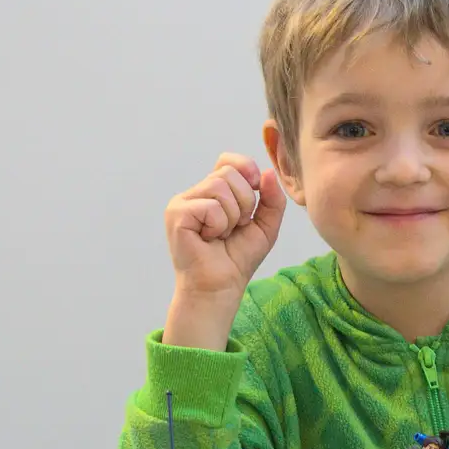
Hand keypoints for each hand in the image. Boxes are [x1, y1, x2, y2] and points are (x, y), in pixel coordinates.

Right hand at [165, 153, 286, 297]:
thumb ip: (272, 199)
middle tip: (236, 227)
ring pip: (219, 187)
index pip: (228, 161)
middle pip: (228, 173)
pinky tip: (209, 239)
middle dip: (245, 202)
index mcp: (213, 192)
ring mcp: (182, 203)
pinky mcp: (176, 214)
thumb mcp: (266, 225)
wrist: (220, 287)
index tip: (255, 189)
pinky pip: (209, 206)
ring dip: (232, 216)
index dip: (246, 169)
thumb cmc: (238, 259)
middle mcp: (195, 193)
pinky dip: (218, 225)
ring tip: (222, 234)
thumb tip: (267, 172)